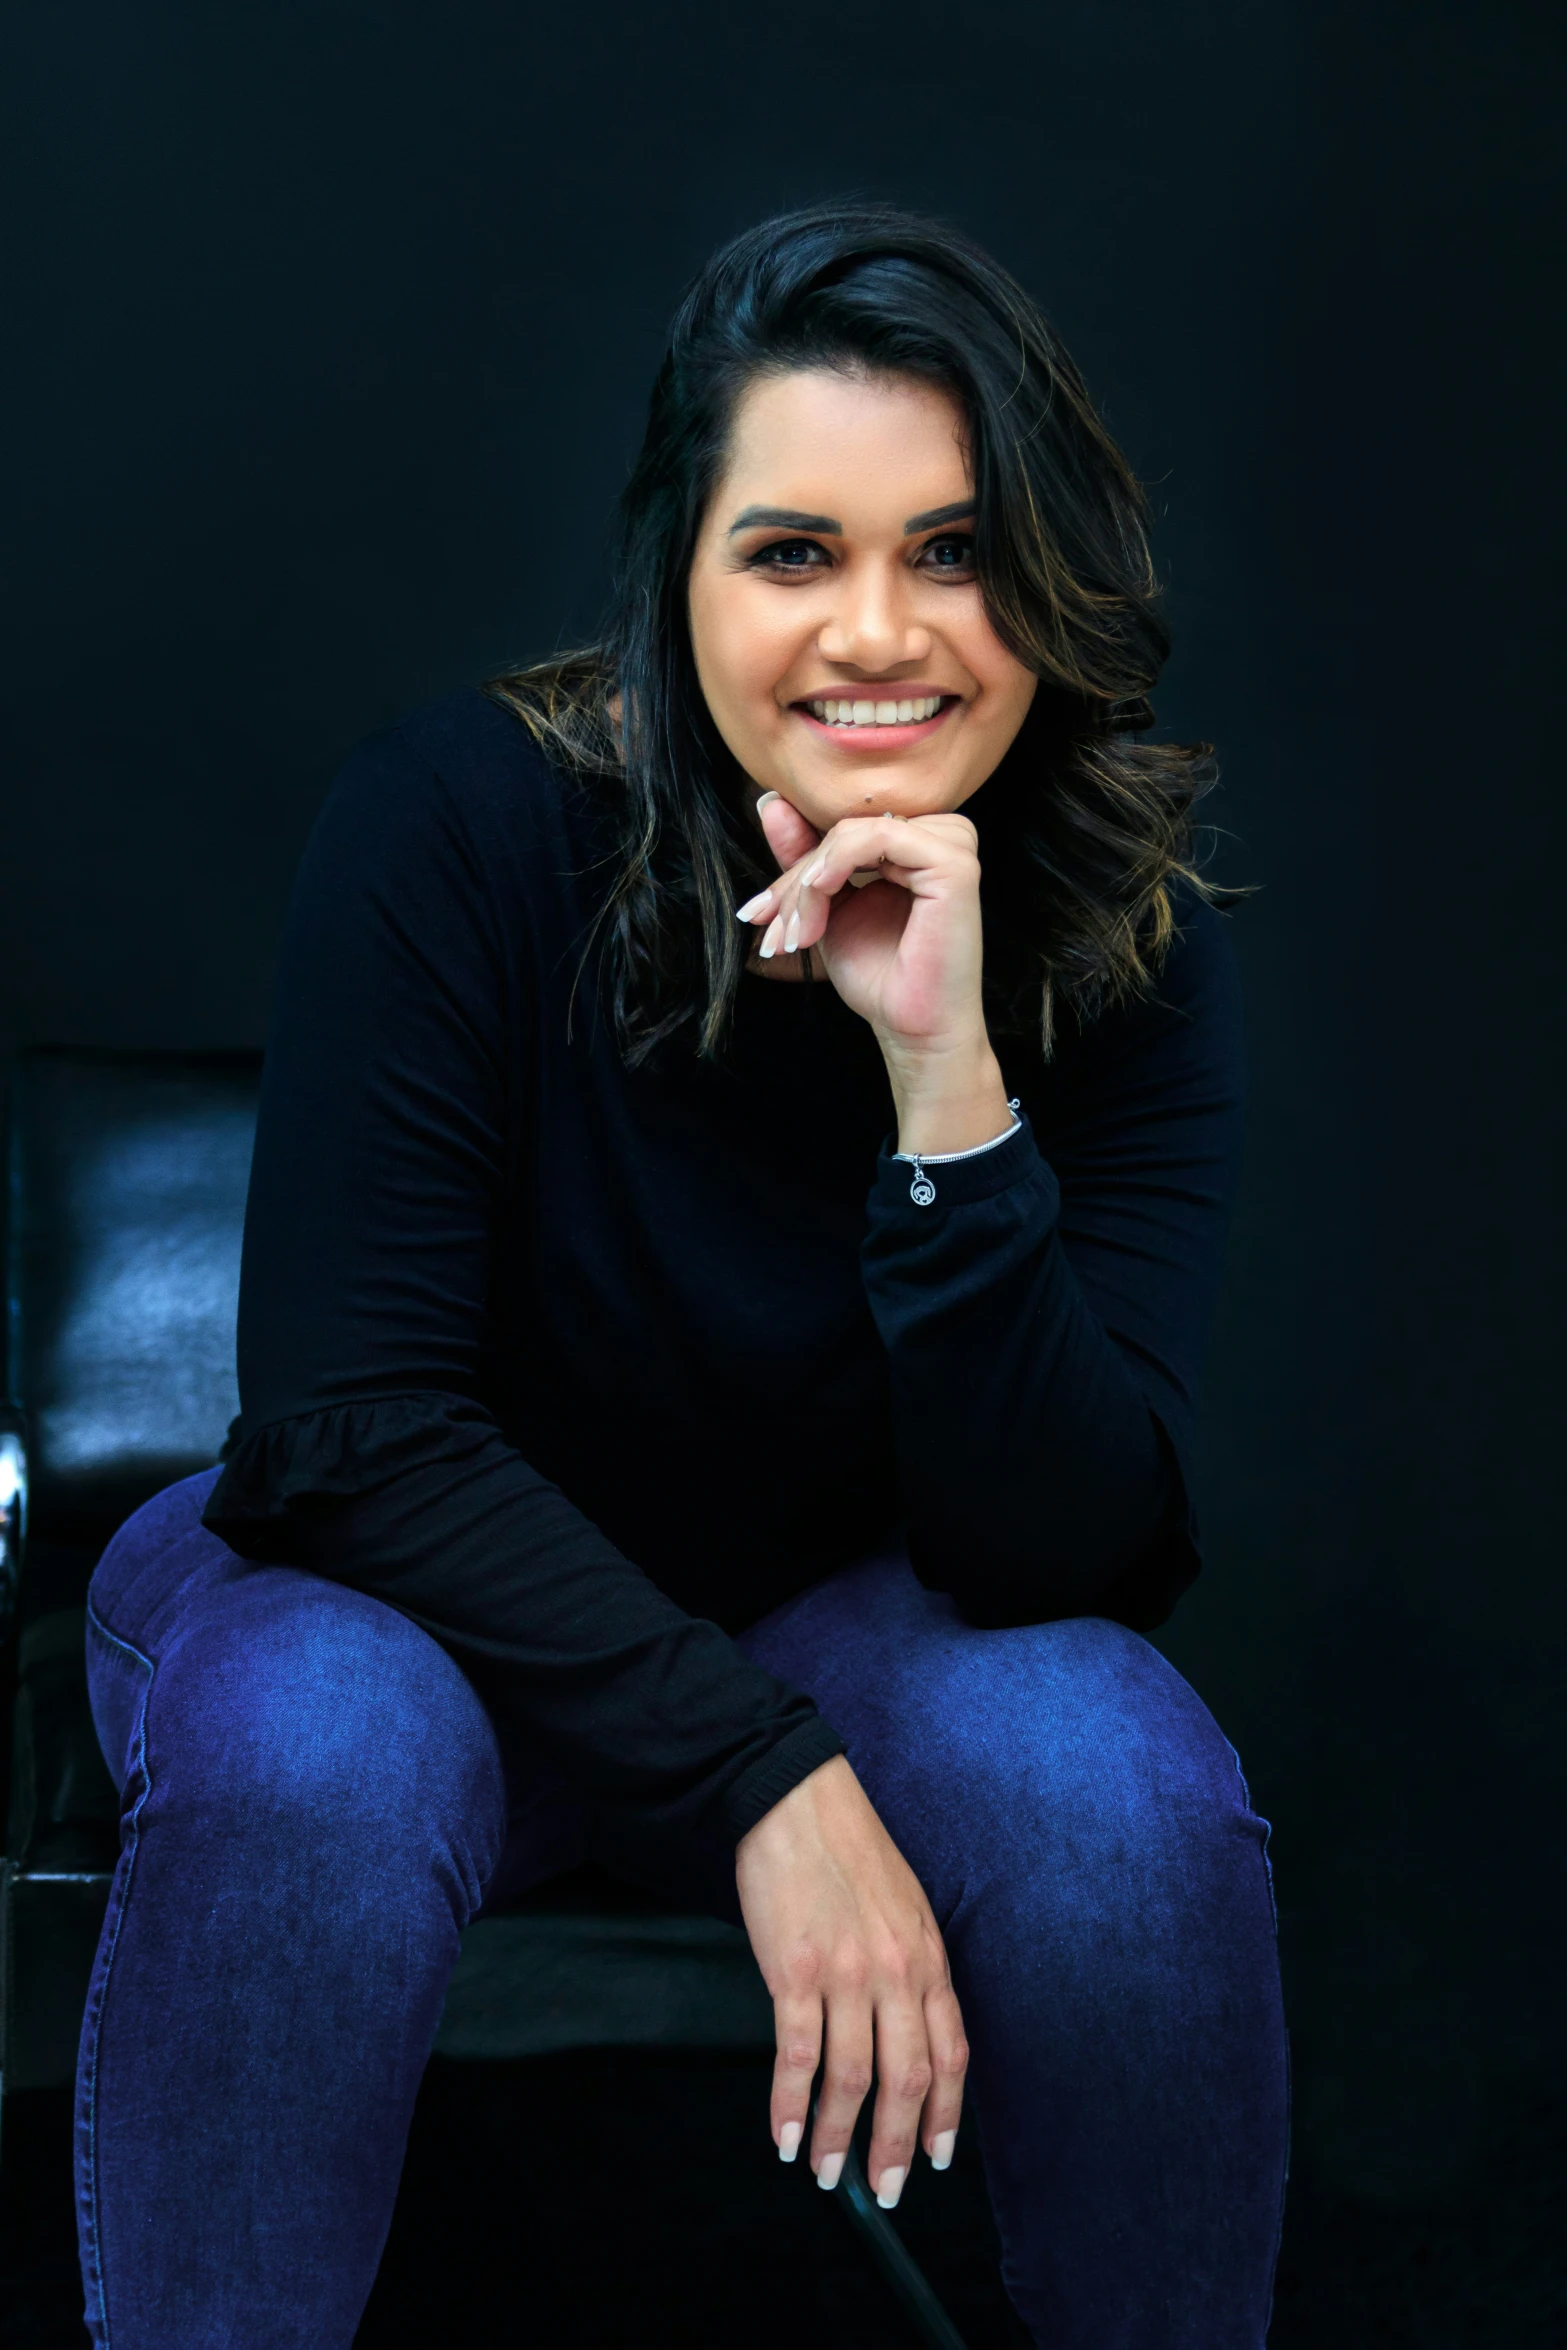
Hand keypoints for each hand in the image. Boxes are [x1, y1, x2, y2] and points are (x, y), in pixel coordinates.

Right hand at [735, 1755, 968, 2205]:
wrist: (796, 1799)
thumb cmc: (847, 1849)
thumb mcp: (904, 1906)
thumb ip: (909, 1967)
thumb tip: (900, 2027)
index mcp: (927, 1957)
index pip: (951, 2054)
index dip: (944, 2115)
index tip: (936, 2158)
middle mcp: (896, 1972)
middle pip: (907, 2080)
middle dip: (897, 2146)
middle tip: (885, 2189)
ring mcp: (846, 1973)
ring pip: (853, 2078)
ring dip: (840, 2136)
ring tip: (827, 2172)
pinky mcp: (795, 1971)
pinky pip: (797, 2055)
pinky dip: (790, 2104)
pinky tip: (785, 2135)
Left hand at [738, 791, 1011, 1154]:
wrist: (911, 1028)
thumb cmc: (879, 976)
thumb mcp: (826, 909)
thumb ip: (805, 857)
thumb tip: (770, 803)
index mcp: (916, 842)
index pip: (841, 831)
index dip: (794, 869)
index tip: (758, 913)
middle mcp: (940, 835)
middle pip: (843, 831)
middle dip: (796, 883)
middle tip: (773, 931)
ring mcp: (953, 845)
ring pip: (854, 834)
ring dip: (810, 883)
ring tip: (796, 935)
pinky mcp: (955, 864)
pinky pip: (880, 837)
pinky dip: (839, 861)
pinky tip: (820, 893)